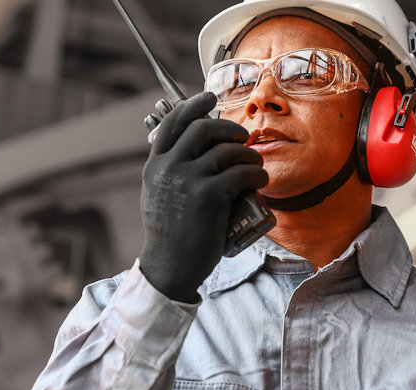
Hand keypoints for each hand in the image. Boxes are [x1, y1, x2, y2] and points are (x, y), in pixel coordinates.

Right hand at [138, 92, 267, 302]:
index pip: (172, 122)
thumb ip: (171, 171)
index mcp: (155, 165)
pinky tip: (260, 180)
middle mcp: (168, 167)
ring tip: (256, 164)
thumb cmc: (171, 234)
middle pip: (203, 128)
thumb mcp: (159, 195)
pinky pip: (241, 172)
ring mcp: (188, 180)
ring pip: (227, 149)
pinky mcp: (209, 195)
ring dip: (248, 153)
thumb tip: (197, 149)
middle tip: (243, 138)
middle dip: (229, 127)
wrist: (170, 266)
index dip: (193, 105)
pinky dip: (256, 173)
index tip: (209, 97)